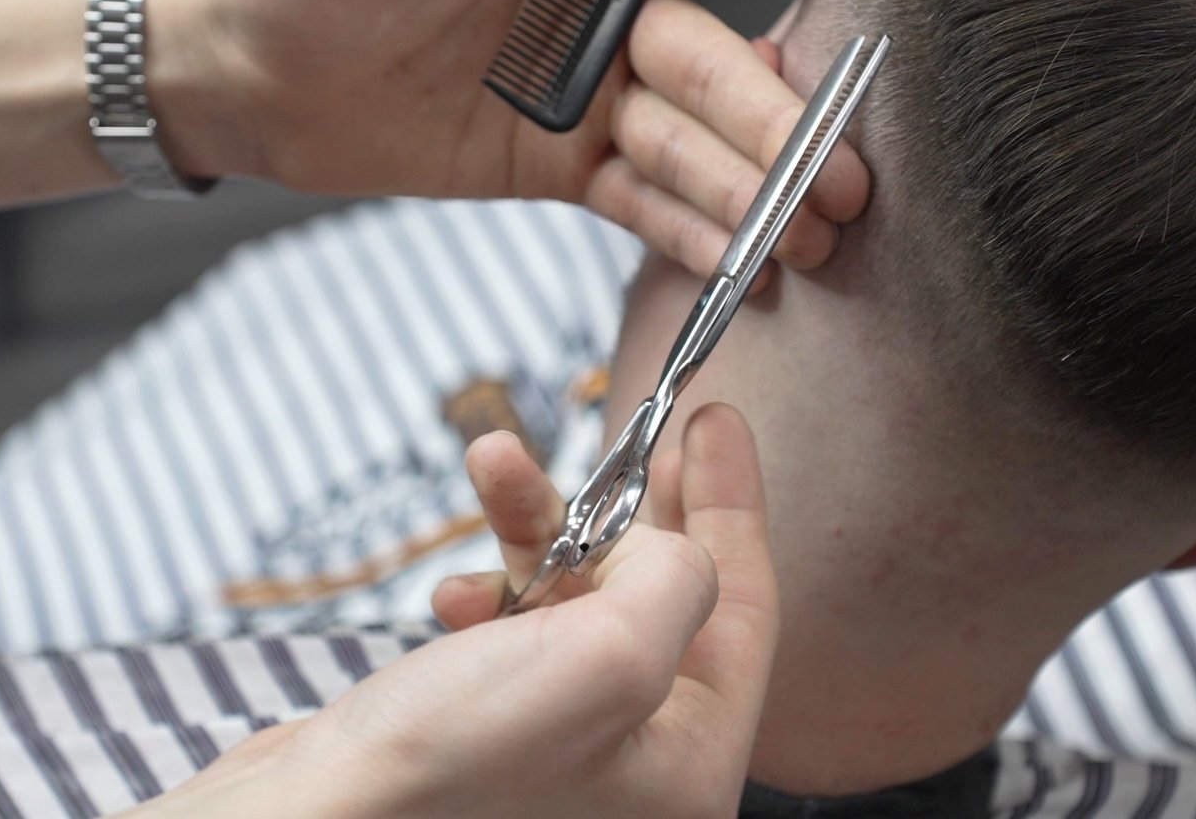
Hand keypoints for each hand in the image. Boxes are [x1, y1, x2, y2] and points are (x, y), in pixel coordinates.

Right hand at [127, 404, 777, 818]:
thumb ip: (673, 584)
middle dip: (631, 508)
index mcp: (689, 768)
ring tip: (494, 467)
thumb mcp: (608, 656)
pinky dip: (488, 584)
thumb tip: (658, 547)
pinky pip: (516, 627)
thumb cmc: (451, 772)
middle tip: (640, 437)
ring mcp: (559, 751)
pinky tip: (451, 585)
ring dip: (537, 527)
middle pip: (664, 600)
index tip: (715, 422)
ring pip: (578, 599)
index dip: (732, 506)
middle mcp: (634, 768)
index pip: (744, 615)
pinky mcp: (488, 734)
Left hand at [147, 0, 866, 275]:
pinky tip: (745, 263)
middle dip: (774, 110)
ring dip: (755, 185)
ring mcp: (584, 93)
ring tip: (810, 230)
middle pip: (718, 52)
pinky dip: (693, 230)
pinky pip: (640, 198)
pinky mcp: (555, 166)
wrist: (243, 66)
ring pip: (692, 137)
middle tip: (825, 165)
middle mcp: (601, 8)